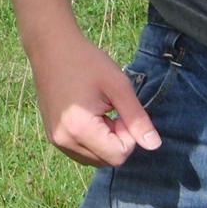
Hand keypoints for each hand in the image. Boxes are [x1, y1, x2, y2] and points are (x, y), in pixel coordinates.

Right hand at [28, 28, 161, 167]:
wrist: (51, 47)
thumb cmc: (86, 61)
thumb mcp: (118, 86)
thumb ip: (137, 118)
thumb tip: (154, 146)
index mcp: (79, 129)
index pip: (118, 155)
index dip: (129, 135)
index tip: (121, 109)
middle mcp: (64, 141)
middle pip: (107, 160)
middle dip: (117, 139)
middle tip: (111, 108)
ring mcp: (55, 140)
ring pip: (95, 158)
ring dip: (105, 140)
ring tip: (99, 110)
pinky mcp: (53, 136)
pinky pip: (81, 151)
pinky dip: (92, 140)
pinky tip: (88, 114)